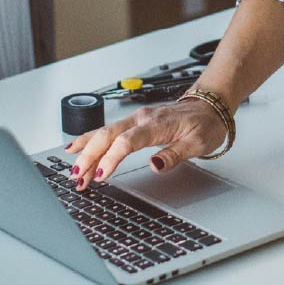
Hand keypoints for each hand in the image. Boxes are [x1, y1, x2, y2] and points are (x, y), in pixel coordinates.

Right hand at [65, 100, 227, 189]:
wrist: (209, 106)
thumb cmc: (205, 124)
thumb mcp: (198, 144)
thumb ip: (174, 155)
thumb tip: (155, 165)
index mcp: (156, 124)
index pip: (127, 142)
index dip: (111, 159)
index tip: (101, 175)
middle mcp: (141, 119)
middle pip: (107, 136)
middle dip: (89, 157)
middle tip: (77, 178)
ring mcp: (135, 119)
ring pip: (103, 133)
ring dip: (86, 152)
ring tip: (74, 171)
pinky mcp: (133, 122)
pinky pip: (106, 130)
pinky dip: (89, 140)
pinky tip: (76, 148)